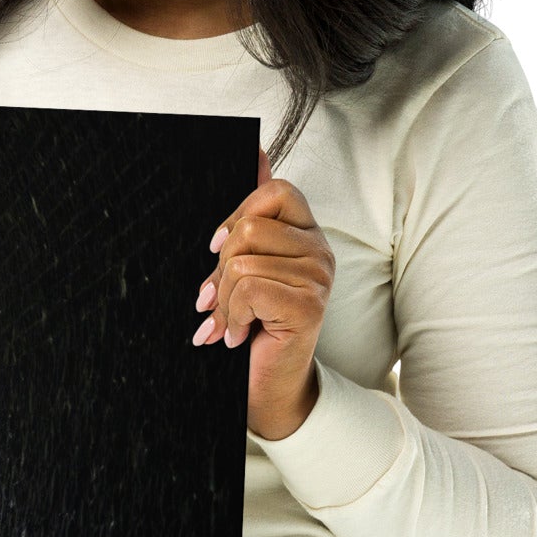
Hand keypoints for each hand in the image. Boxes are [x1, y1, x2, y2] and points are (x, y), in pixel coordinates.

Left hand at [191, 146, 333, 439]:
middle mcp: (320, 250)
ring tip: (228, 322)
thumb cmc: (253, 325)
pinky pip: (250, 288)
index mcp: (305, 234)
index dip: (238, 214)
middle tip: (216, 299)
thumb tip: (256, 150)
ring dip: (224, 300)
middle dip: (220, 268)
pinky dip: (231, 316)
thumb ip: (252, 212)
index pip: (275, 190)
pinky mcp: (309, 304)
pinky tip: (237, 335)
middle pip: (251, 228)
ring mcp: (319, 277)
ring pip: (244, 262)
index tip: (217, 249)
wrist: (266, 386)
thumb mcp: (245, 265)